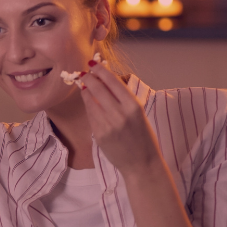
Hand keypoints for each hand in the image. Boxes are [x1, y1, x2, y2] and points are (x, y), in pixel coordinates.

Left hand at [79, 61, 164, 175]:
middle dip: (89, 78)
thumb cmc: (143, 136)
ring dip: (86, 90)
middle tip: (84, 73)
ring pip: (90, 101)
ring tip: (85, 85)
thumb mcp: (138, 113)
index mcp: (133, 106)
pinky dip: (88, 105)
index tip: (93, 64)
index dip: (101, 70)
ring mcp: (107, 125)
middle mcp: (120, 114)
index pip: (113, 82)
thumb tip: (107, 80)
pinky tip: (88, 101)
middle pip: (98, 88)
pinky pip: (90, 115)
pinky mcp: (99, 134)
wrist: (141, 163)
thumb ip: (123, 97)